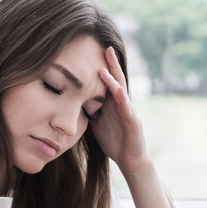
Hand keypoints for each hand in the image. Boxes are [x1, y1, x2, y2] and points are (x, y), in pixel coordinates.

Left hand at [90, 47, 149, 175]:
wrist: (129, 160)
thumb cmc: (113, 140)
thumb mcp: (97, 123)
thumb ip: (89, 110)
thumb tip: (72, 100)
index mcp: (111, 103)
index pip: (106, 81)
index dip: (101, 67)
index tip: (92, 52)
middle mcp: (121, 104)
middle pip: (116, 80)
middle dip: (111, 64)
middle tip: (106, 47)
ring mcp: (128, 111)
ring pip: (121, 92)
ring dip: (113, 79)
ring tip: (106, 66)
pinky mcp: (133, 122)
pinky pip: (127, 109)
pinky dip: (123, 99)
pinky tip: (118, 90)